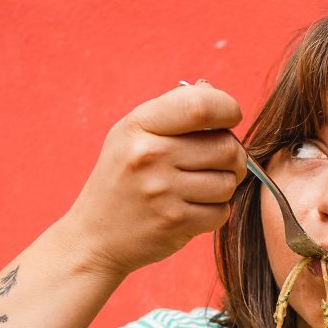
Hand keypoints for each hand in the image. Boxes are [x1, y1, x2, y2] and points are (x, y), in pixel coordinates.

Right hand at [60, 80, 247, 278]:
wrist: (93, 237)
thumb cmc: (122, 179)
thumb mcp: (132, 135)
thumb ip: (173, 112)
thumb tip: (212, 90)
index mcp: (139, 125)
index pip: (201, 105)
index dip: (228, 109)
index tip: (230, 119)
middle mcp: (149, 155)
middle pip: (225, 147)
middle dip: (234, 155)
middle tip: (222, 162)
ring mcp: (162, 191)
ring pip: (228, 182)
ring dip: (225, 185)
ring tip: (204, 186)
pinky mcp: (174, 222)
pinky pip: (221, 212)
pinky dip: (216, 212)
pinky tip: (194, 208)